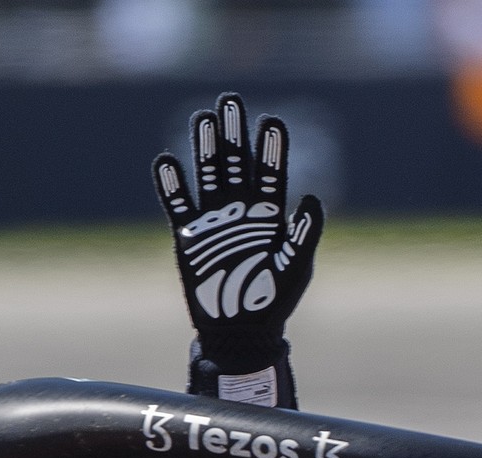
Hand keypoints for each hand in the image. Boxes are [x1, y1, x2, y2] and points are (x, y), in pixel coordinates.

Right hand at [154, 93, 323, 363]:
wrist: (241, 332)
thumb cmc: (273, 301)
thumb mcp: (295, 266)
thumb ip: (303, 233)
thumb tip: (314, 199)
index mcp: (269, 216)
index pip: (271, 173)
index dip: (270, 149)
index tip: (272, 122)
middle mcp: (241, 212)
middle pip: (236, 163)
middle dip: (234, 133)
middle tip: (231, 100)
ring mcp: (213, 221)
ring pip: (208, 176)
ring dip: (205, 148)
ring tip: (204, 118)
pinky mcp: (188, 237)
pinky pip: (178, 205)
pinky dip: (171, 186)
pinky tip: (167, 162)